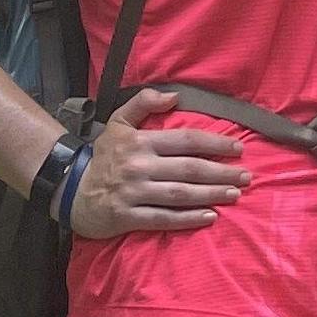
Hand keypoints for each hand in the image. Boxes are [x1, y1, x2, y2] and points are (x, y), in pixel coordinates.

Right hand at [66, 88, 247, 237]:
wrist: (70, 188)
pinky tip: (209, 217)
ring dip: (211, 194)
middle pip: (189, 168)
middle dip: (221, 172)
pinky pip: (163, 219)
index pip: (185, 140)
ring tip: (234, 195)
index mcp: (141, 141)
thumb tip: (175, 96)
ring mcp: (134, 192)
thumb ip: (144, 103)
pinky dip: (188, 219)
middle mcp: (140, 166)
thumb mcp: (118, 122)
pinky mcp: (128, 217)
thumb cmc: (102, 156)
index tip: (237, 149)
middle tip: (246, 177)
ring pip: (180, 193)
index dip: (214, 144)